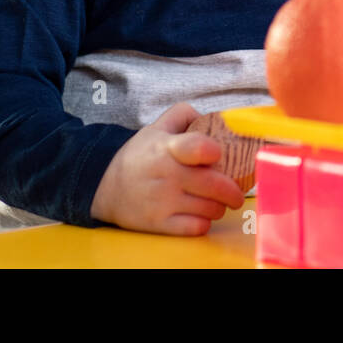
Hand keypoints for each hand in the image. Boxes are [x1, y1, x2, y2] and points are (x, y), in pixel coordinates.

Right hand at [90, 101, 246, 235]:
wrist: (105, 188)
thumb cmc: (140, 157)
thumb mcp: (156, 128)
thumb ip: (184, 115)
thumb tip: (213, 117)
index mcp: (167, 148)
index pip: (196, 147)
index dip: (213, 151)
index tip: (219, 154)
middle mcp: (167, 175)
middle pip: (214, 184)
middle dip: (233, 191)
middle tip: (237, 193)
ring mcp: (163, 201)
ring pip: (210, 208)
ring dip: (220, 207)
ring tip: (219, 203)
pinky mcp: (159, 224)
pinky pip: (196, 228)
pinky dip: (205, 223)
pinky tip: (202, 215)